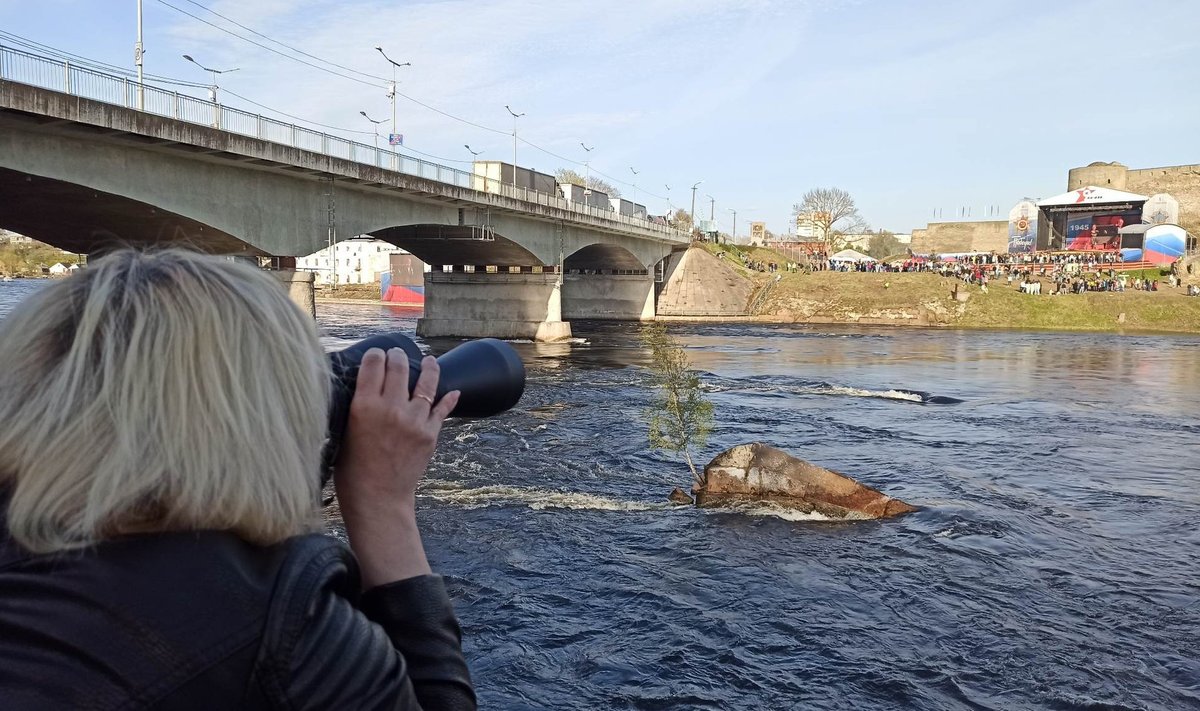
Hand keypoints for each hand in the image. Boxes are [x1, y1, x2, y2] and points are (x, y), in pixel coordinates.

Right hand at [335, 348, 459, 587]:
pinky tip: (453, 391)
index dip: (375, 354)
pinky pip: (442, 409)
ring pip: (426, 383)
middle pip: (399, 368)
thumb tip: (363, 390)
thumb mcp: (343, 433)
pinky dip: (448, 399)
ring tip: (430, 360)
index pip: (373, 365)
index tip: (377, 353)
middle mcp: (391, 408)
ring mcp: (414, 420)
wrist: (378, 499)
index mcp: (363, 406)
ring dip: (429, 368)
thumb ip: (356, 409)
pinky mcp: (430, 434)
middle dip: (398, 356)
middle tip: (398, 354)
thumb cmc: (352, 471)